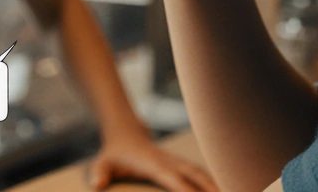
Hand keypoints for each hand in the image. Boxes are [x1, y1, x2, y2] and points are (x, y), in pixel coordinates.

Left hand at [88, 133, 217, 191]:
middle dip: (211, 188)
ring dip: (216, 185)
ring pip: (201, 173)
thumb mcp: (103, 163)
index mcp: (154, 164)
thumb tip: (97, 185)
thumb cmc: (114, 153)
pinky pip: (199, 173)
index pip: (175, 180)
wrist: (125, 132)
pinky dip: (211, 181)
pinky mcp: (180, 163)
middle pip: (196, 175)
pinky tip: (221, 190)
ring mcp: (177, 161)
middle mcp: (170, 162)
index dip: (189, 190)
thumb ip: (100, 173)